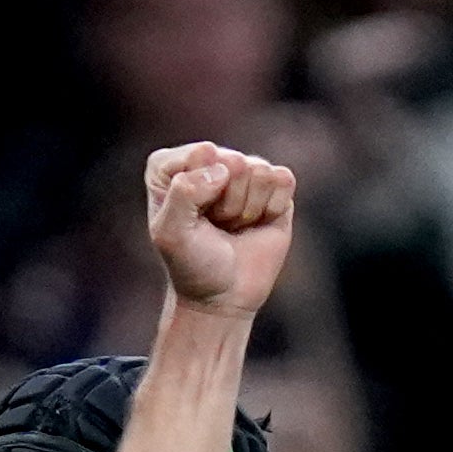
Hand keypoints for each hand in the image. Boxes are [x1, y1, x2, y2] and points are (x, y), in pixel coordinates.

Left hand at [143, 141, 299, 318]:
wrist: (223, 297)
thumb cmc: (192, 263)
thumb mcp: (170, 234)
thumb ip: (183, 192)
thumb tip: (225, 168)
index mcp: (172, 167)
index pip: (198, 154)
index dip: (200, 191)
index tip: (191, 219)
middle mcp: (209, 161)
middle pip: (232, 161)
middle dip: (226, 202)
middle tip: (216, 225)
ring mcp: (244, 170)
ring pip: (258, 170)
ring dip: (247, 208)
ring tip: (233, 226)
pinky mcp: (275, 184)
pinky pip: (282, 179)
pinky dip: (271, 208)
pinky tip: (257, 222)